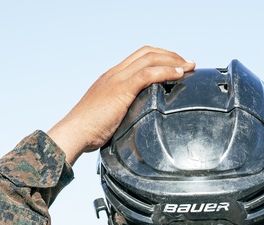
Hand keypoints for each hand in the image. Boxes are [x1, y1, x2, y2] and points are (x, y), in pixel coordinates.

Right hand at [48, 46, 194, 165]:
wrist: (74, 133)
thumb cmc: (89, 132)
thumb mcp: (109, 117)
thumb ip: (124, 113)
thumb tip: (139, 124)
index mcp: (111, 78)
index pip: (139, 57)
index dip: (160, 57)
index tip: (176, 65)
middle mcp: (114, 74)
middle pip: (147, 52)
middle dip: (171, 55)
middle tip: (188, 63)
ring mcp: (117, 79)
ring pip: (150, 58)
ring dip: (173, 60)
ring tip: (189, 67)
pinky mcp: (121, 89)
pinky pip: (148, 74)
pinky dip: (167, 71)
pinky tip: (179, 75)